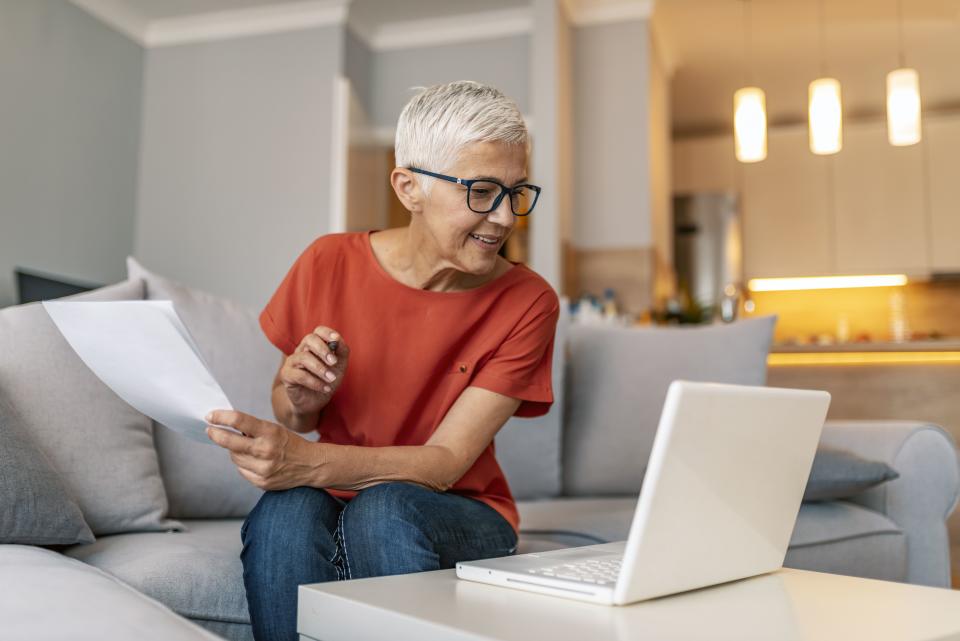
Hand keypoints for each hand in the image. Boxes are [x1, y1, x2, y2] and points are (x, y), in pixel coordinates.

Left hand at [205, 410, 325, 490]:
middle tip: (210, 430)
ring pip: (234, 457)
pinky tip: (253, 460)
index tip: (210, 416)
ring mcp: (263, 468)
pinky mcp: (261, 482)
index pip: (239, 421)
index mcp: (270, 432)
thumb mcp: (275, 429)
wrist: (311, 465)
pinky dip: (243, 463)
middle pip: (230, 442)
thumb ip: (253, 429)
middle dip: (216, 434)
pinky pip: (242, 470)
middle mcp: (266, 451)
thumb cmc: (290, 444)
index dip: (221, 417)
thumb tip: (225, 426)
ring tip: (243, 446)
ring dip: (233, 450)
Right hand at [280, 326, 349, 416]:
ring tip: (331, 379)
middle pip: (309, 339)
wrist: (315, 401)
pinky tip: (325, 388)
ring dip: (320, 369)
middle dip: (323, 349)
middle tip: (334, 362)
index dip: (327, 333)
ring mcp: (293, 361)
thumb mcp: (339, 367)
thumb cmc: (326, 380)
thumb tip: (338, 341)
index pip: (318, 331)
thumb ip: (341, 352)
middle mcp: (302, 350)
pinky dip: (315, 382)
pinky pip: (299, 375)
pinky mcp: (287, 375)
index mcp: (315, 345)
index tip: (336, 339)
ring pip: (304, 357)